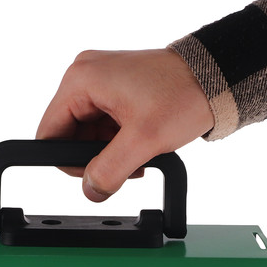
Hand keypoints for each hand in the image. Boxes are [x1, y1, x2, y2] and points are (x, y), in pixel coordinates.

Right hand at [36, 48, 213, 200]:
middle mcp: (84, 75)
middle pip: (67, 134)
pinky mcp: (114, 88)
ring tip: (136, 156)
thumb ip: (109, 170)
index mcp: (80, 80)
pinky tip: (137, 146)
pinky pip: (101, 124)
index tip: (96, 174)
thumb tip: (90, 191)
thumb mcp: (143, 141)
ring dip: (107, 152)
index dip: (68, 162)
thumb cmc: (184, 94)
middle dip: (93, 158)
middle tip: (123, 167)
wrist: (217, 77)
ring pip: (85, 133)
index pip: (49, 133)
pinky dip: (116, 141)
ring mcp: (99, 81)